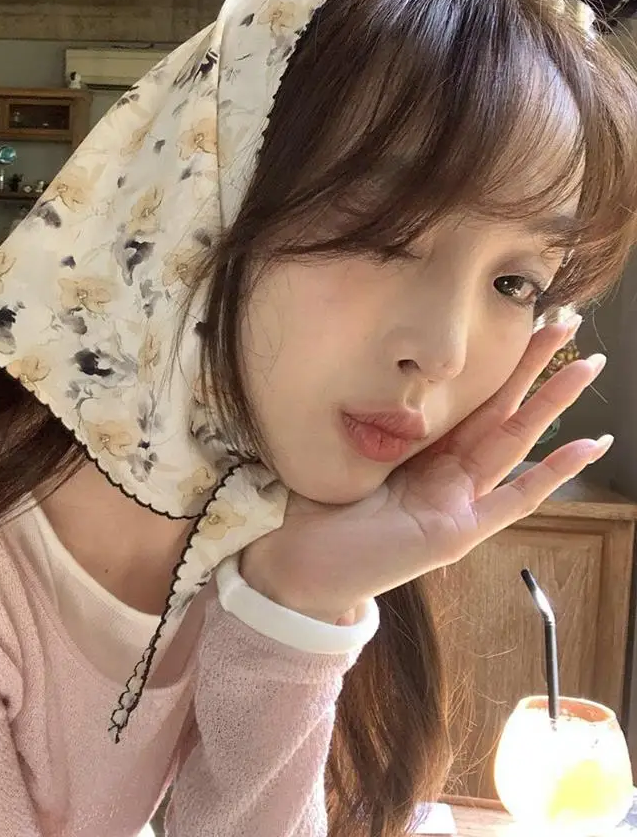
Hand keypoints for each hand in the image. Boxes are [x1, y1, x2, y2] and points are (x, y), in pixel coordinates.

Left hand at [240, 320, 609, 623]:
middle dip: (533, 368)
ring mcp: (458, 503)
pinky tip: (587, 446)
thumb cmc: (315, 511)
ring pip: (516, 443)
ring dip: (552, 404)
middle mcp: (447, 475)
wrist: (302, 566)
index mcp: (422, 453)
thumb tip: (371, 369)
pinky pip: (514, 499)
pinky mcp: (459, 532)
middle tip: (568, 325)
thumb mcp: (347, 452)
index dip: (494, 366)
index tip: (516, 325)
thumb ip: (372, 420)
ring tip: (588, 368)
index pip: (468, 401)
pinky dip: (552, 473)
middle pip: (500, 411)